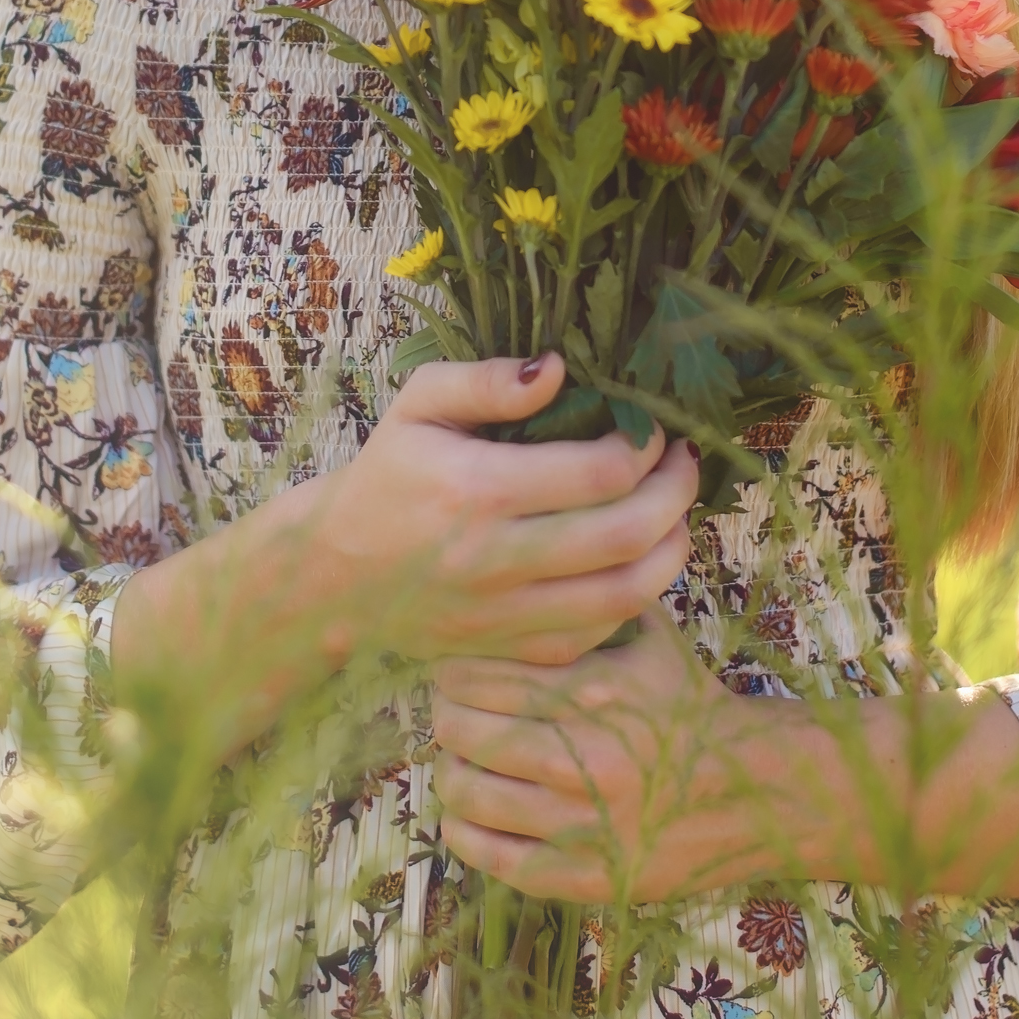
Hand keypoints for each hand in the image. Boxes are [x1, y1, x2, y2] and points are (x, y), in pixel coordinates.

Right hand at [290, 353, 697, 671]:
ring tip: (674, 513)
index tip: (650, 429)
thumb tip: (558, 367)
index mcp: (477, 489)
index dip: (645, 447)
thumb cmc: (388, 476)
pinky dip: (634, 596)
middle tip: (681, 465)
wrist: (337, 573)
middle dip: (676, 493)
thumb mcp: (419, 406)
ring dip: (671, 550)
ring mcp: (506, 615)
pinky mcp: (512, 652)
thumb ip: (486, 380)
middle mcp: (496, 558)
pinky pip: (600, 633)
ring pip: (627, 594)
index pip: (599, 473)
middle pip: (627, 535)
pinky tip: (633, 561)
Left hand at [432, 606, 806, 903]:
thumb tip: (526, 573)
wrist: (754, 792)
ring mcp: (578, 823)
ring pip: (464, 792)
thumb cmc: (690, 707)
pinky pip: (487, 854)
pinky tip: (471, 813)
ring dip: (452, 772)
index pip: (475, 675)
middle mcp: (579, 758)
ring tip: (465, 761)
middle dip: (446, 717)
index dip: (451, 670)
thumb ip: (591, 605)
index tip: (455, 671)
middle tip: (453, 713)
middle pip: (460, 730)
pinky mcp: (579, 875)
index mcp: (592, 692)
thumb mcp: (650, 640)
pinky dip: (463, 830)